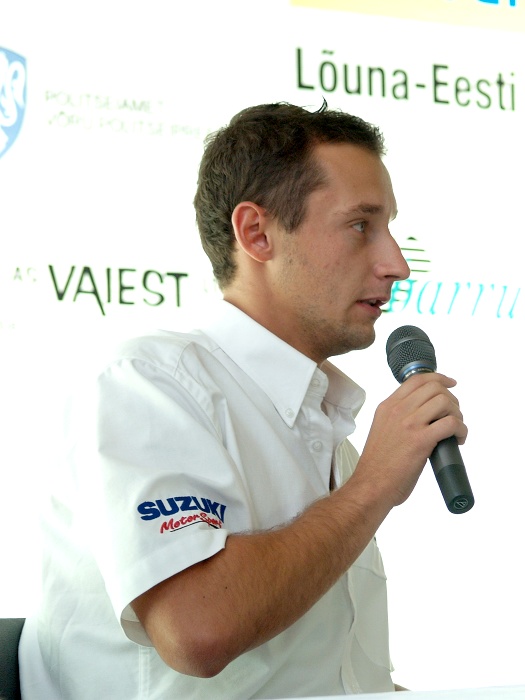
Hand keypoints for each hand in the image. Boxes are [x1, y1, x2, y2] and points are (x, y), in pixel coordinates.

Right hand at [352, 372, 466, 509]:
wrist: (371, 486)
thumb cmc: (378, 465)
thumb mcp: (382, 430)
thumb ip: (398, 419)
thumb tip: (423, 416)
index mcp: (387, 407)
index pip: (416, 380)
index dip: (439, 378)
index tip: (450, 384)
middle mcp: (397, 410)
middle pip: (434, 387)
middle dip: (451, 399)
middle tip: (454, 416)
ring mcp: (409, 424)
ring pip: (444, 402)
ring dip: (457, 414)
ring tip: (456, 429)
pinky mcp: (420, 440)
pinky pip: (451, 423)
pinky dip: (461, 429)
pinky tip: (459, 439)